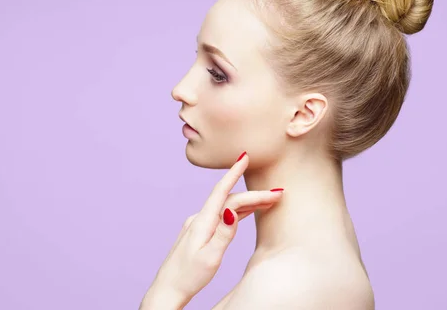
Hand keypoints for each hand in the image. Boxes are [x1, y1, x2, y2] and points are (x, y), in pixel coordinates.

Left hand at [140, 152, 283, 308]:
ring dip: (248, 203)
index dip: (234, 173)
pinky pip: (222, 215)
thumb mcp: (210, 257)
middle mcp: (199, 219)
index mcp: (202, 222)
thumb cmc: (188, 277)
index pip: (221, 191)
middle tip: (278, 194)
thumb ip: (223, 234)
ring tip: (270, 201)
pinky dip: (238, 211)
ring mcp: (198, 225)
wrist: (167, 290)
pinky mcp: (199, 232)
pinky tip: (248, 211)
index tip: (244, 156)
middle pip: (230, 200)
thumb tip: (233, 210)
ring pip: (227, 207)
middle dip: (254, 195)